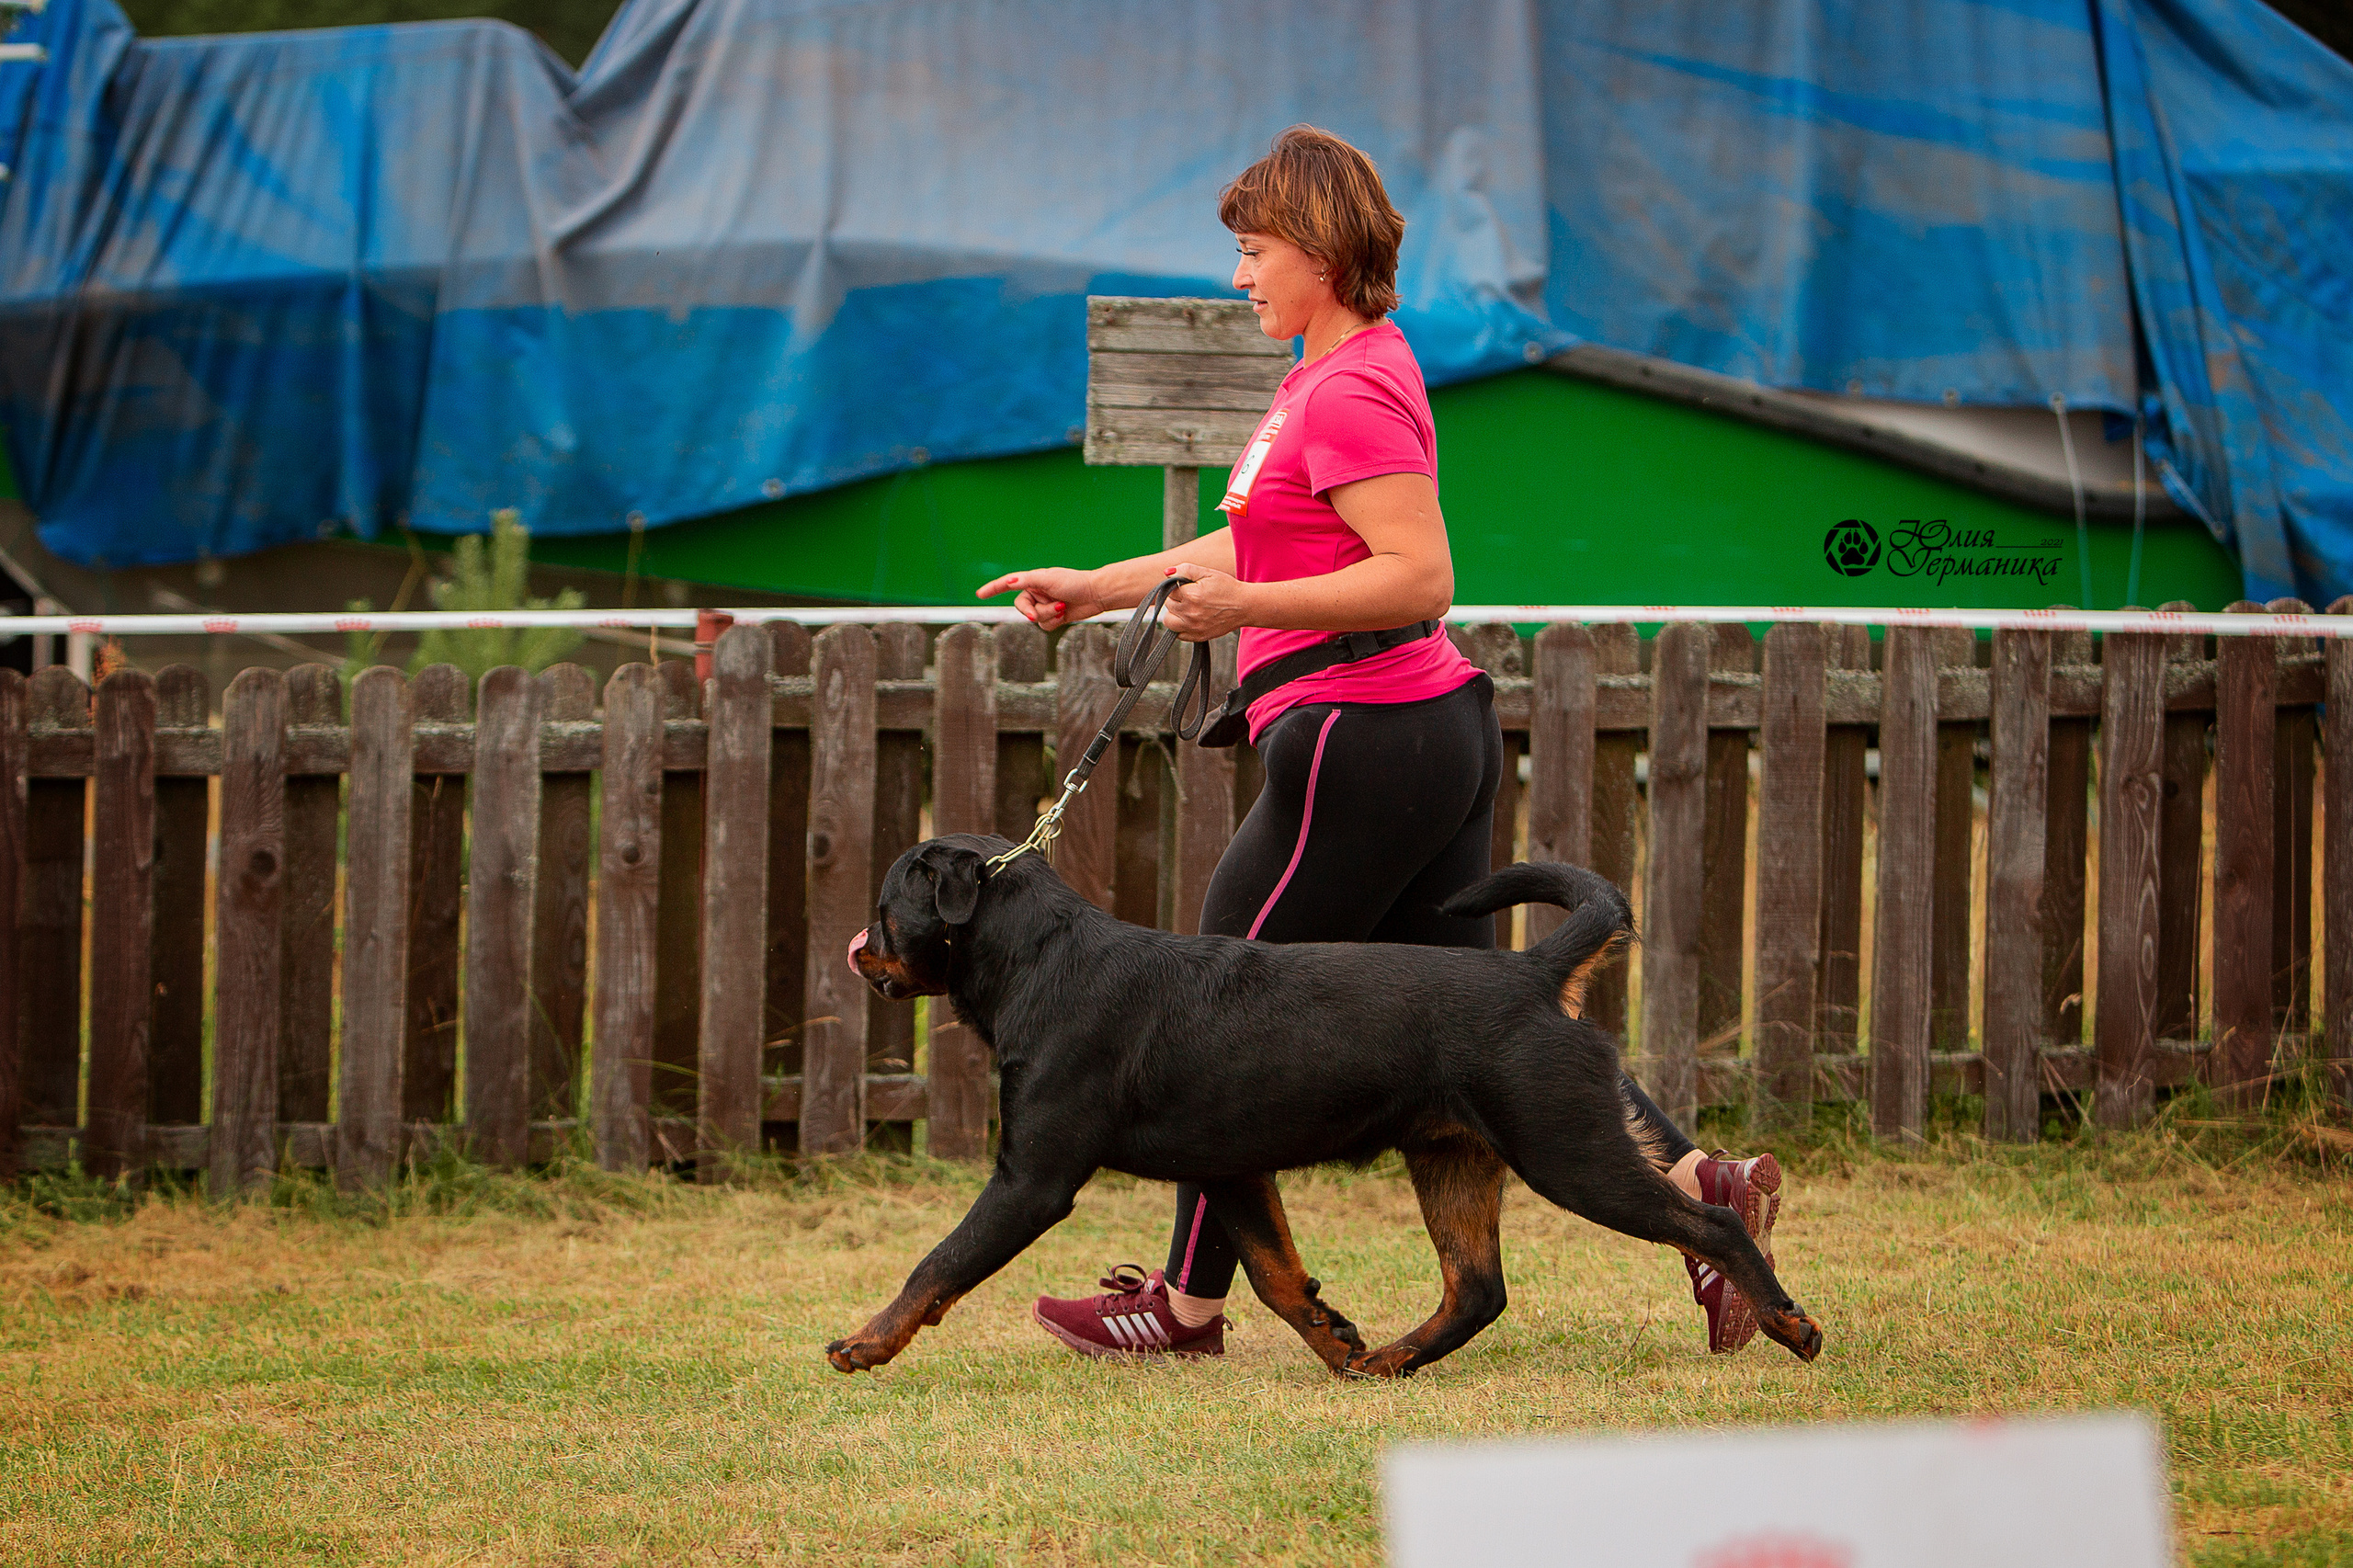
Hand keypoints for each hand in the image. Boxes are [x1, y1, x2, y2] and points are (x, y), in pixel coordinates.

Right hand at [976, 567, 1103, 629]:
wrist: (1095, 594)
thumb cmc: (1073, 582)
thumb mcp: (1047, 579)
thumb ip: (1026, 580)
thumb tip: (1008, 582)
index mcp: (1032, 581)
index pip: (1007, 585)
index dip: (993, 589)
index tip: (979, 594)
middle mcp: (1036, 593)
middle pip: (1022, 608)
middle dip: (1037, 610)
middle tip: (1054, 606)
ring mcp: (1044, 606)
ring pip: (1034, 619)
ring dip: (1049, 615)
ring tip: (1063, 606)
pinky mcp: (1053, 617)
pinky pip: (1044, 626)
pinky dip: (1054, 621)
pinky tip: (1065, 613)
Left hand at [1160, 565, 1254, 640]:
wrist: (1245, 606)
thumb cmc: (1227, 587)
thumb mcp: (1208, 573)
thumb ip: (1185, 570)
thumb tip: (1167, 573)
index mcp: (1191, 595)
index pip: (1169, 590)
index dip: (1176, 586)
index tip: (1187, 586)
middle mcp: (1190, 613)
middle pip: (1168, 605)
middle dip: (1175, 599)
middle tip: (1189, 596)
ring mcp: (1194, 627)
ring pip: (1169, 621)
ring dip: (1174, 614)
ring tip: (1186, 608)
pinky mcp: (1198, 636)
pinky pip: (1178, 634)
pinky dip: (1180, 627)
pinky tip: (1190, 619)